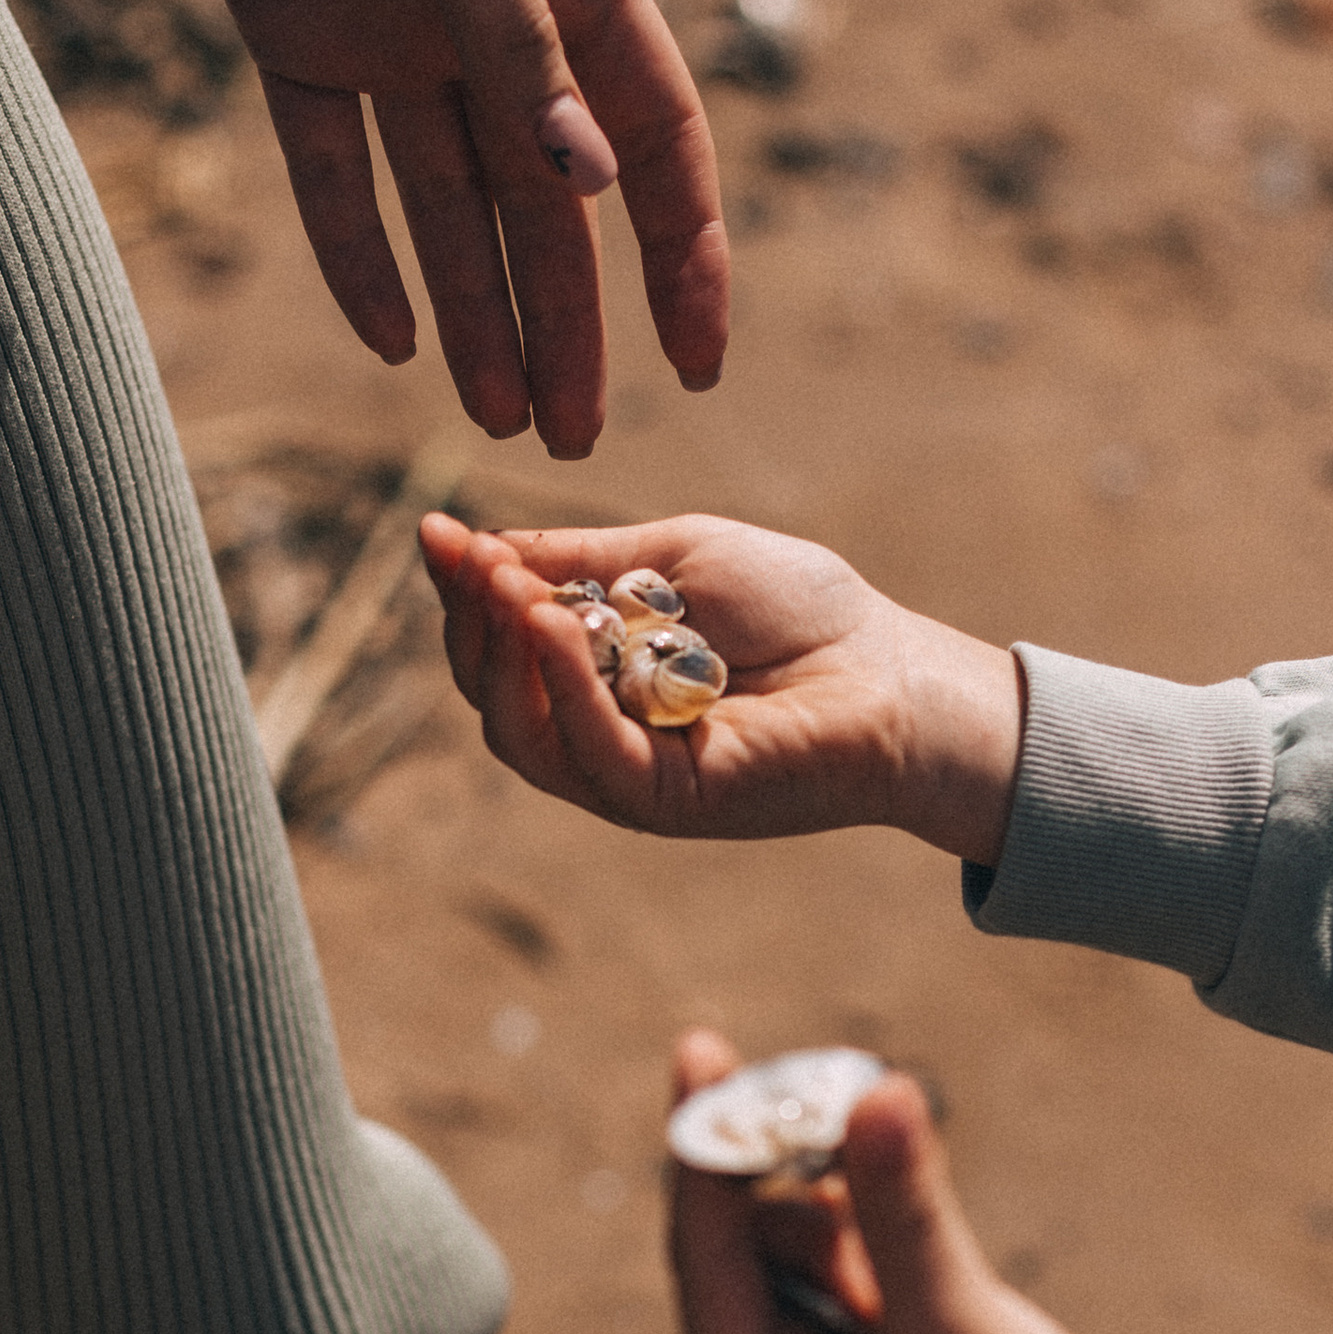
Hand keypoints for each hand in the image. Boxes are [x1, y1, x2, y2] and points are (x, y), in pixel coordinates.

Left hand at [113, 0, 726, 458]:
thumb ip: (514, 38)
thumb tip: (587, 188)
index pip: (652, 138)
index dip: (680, 251)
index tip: (698, 361)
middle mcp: (494, 18)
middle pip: (549, 202)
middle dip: (568, 321)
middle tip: (574, 439)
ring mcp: (396, 32)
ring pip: (449, 204)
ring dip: (476, 309)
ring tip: (493, 416)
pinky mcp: (297, 35)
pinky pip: (333, 171)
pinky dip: (358, 252)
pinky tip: (386, 340)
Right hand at [419, 509, 1025, 859]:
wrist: (893, 672)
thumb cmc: (802, 612)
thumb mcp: (676, 557)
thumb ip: (583, 559)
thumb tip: (481, 544)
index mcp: (596, 677)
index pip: (501, 644)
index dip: (465, 590)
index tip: (439, 532)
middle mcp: (597, 734)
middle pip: (493, 694)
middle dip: (470, 620)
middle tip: (471, 556)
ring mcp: (625, 776)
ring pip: (520, 733)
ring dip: (501, 653)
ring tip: (504, 584)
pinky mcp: (664, 801)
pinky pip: (587, 751)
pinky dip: (559, 685)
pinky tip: (554, 623)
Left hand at [665, 1034, 1307, 1333]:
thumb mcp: (953, 1319)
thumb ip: (904, 1208)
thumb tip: (874, 1090)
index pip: (702, 1253)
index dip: (703, 1145)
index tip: (701, 1046)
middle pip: (737, 1227)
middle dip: (779, 1151)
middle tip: (831, 1072)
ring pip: (794, 1219)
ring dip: (836, 1171)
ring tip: (891, 1136)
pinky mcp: (878, 1323)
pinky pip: (845, 1229)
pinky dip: (870, 1191)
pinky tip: (907, 1161)